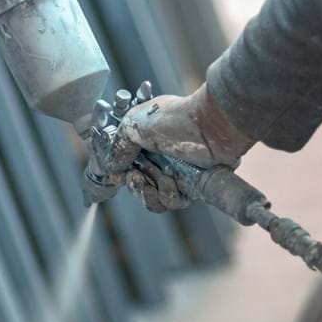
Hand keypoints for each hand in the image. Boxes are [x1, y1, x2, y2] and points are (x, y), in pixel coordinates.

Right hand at [118, 83, 255, 212]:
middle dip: (135, 184)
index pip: (129, 164)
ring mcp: (178, 173)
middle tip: (136, 177)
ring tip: (157, 178)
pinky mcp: (192, 186)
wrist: (209, 126)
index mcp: (148, 140)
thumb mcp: (134, 126)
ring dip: (149, 192)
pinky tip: (172, 182)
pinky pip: (173, 202)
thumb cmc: (173, 119)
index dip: (121, 173)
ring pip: (154, 198)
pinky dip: (168, 196)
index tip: (117, 175)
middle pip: (140, 184)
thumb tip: (112, 167)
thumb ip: (119, 146)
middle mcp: (162, 157)